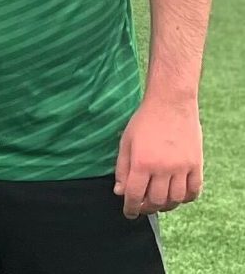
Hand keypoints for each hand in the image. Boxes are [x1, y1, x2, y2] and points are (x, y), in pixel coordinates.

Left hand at [114, 95, 202, 217]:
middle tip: (143, 207)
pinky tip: (177, 196)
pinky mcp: (196, 164)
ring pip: (175, 199)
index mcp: (142, 162)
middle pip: (156, 200)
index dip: (130, 208)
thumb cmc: (144, 122)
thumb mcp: (126, 142)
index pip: (135, 195)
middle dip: (147, 208)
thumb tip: (120, 192)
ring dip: (166, 205)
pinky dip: (186, 198)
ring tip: (158, 202)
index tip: (129, 213)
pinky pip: (194, 191)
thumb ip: (122, 169)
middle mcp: (163, 168)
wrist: (171, 104)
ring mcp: (182, 167)